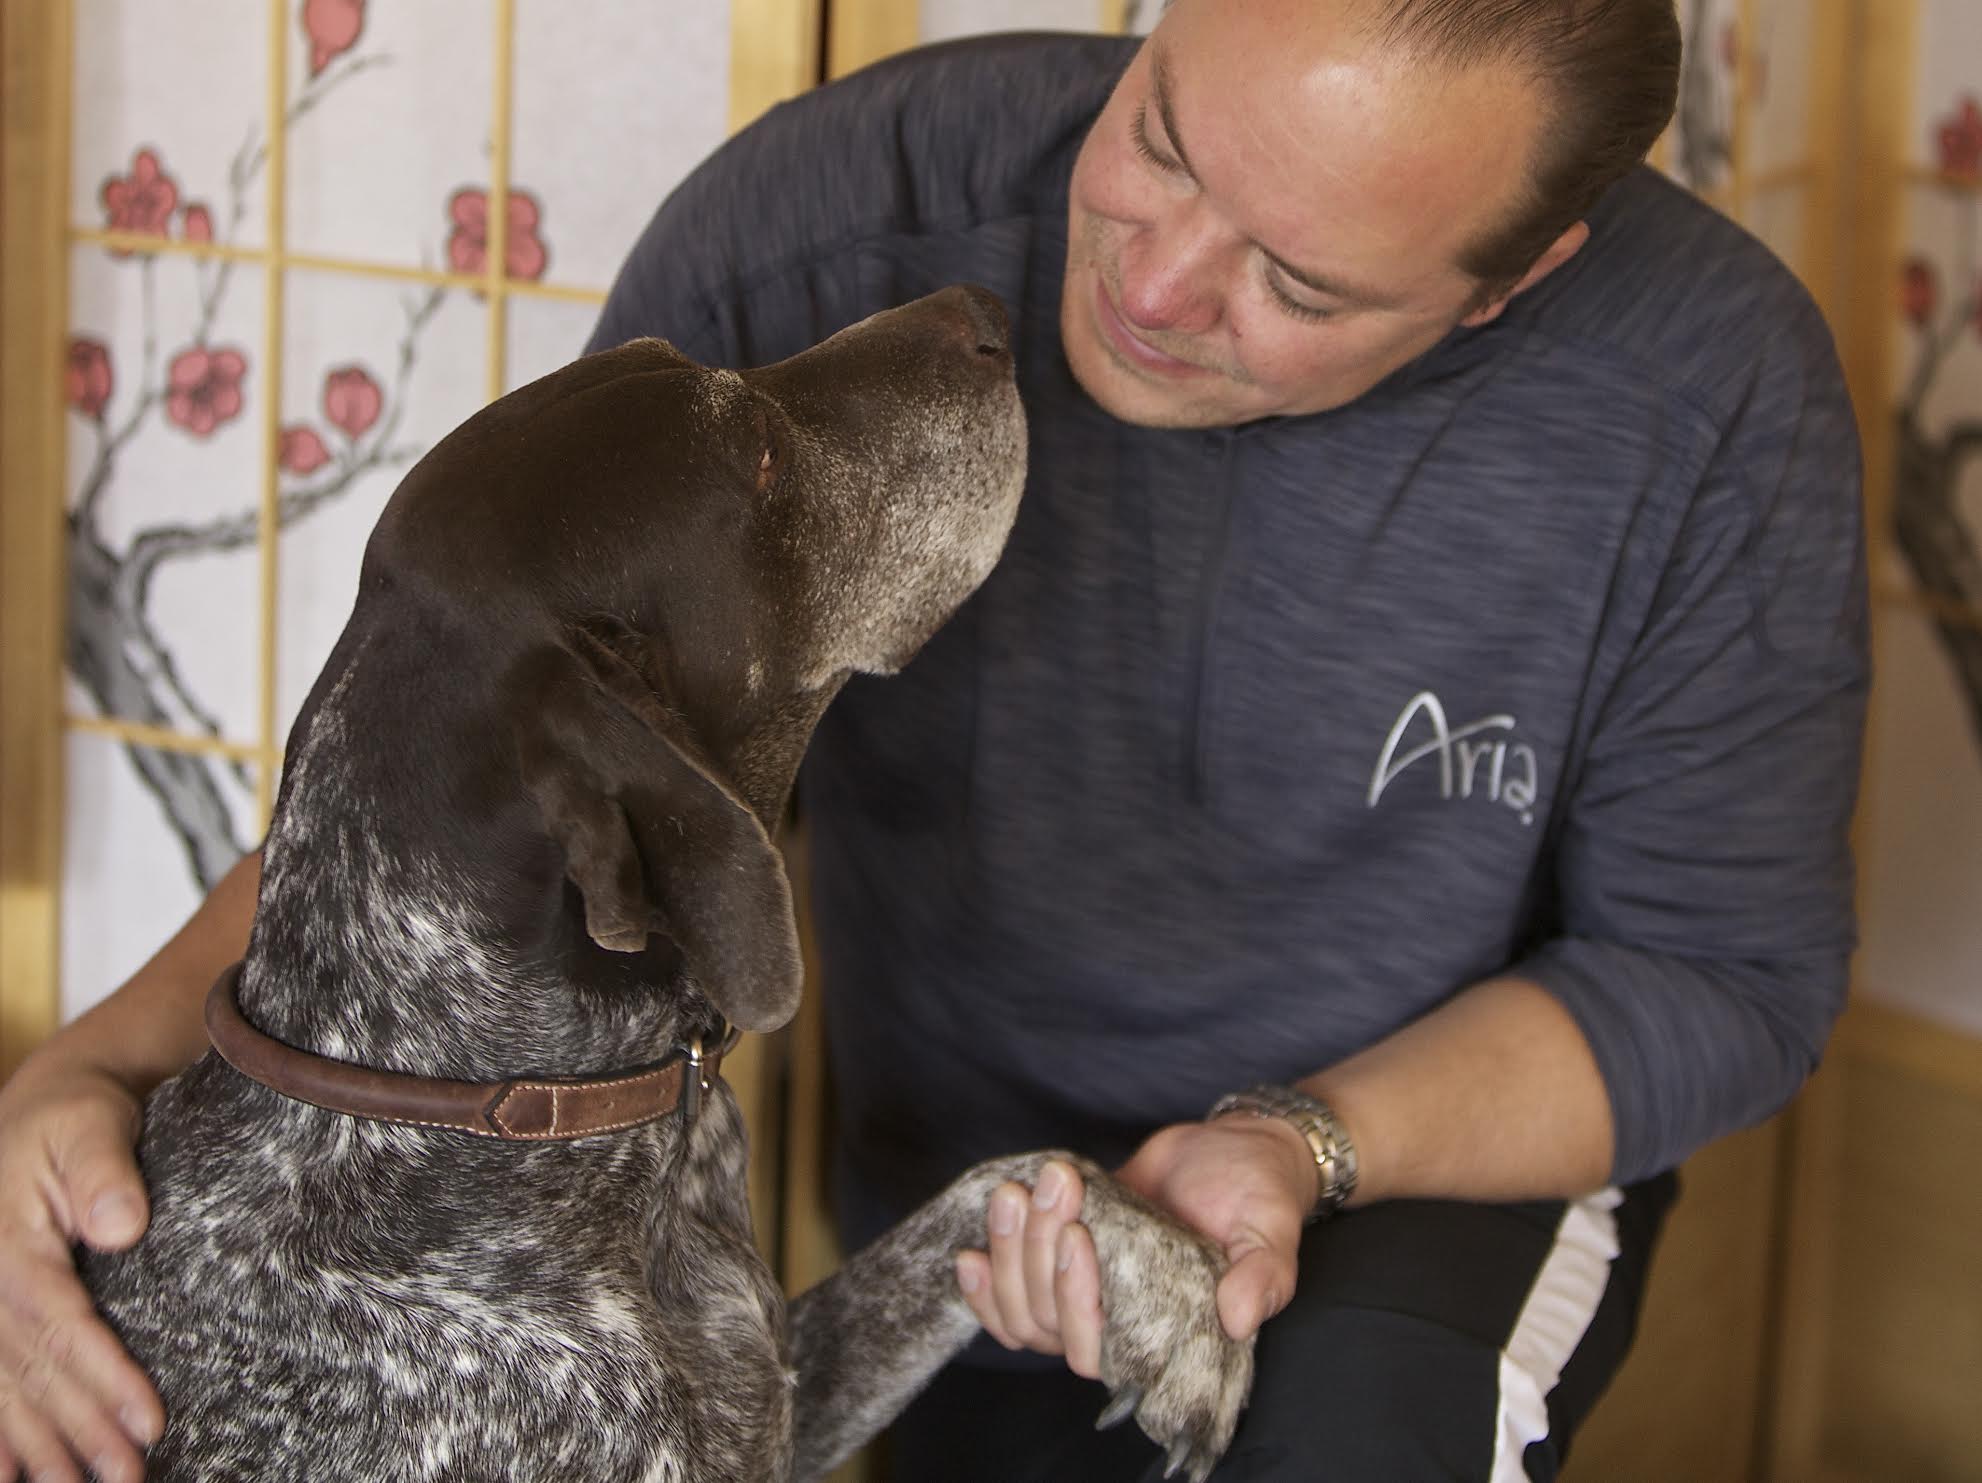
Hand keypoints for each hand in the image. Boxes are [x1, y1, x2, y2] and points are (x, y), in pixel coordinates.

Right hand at [0, 1054, 162, 1482]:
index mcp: (9, 1241)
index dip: (103, 1376)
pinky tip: (11, 1476)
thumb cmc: (78, 1115)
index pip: (60, 1321)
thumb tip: (122, 1227)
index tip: (149, 1422)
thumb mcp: (91, 1124)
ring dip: (44, 1446)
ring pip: (8, 1387)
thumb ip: (104, 1172)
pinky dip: (1, 1432)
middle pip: (34, 1369)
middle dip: (81, 1431)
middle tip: (127, 1479)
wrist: (47, 1105)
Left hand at [954, 1117, 1318, 1373]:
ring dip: (1007, 1251)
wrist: (1237, 1150)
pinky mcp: (1065, 1253)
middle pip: (1045, 1323)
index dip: (1074, 1301)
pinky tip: (969, 1250)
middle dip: (1033, 1256)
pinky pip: (1010, 1289)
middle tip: (1051, 1189)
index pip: (1096, 1349)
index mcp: (1162, 1327)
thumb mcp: (1271, 1233)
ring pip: (1020, 1306)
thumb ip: (1263, 1278)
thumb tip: (1239, 1318)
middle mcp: (1118, 1318)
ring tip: (1017, 1191)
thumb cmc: (1259, 1197)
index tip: (1076, 1233)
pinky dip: (984, 1278)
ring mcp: (1085, 1287)